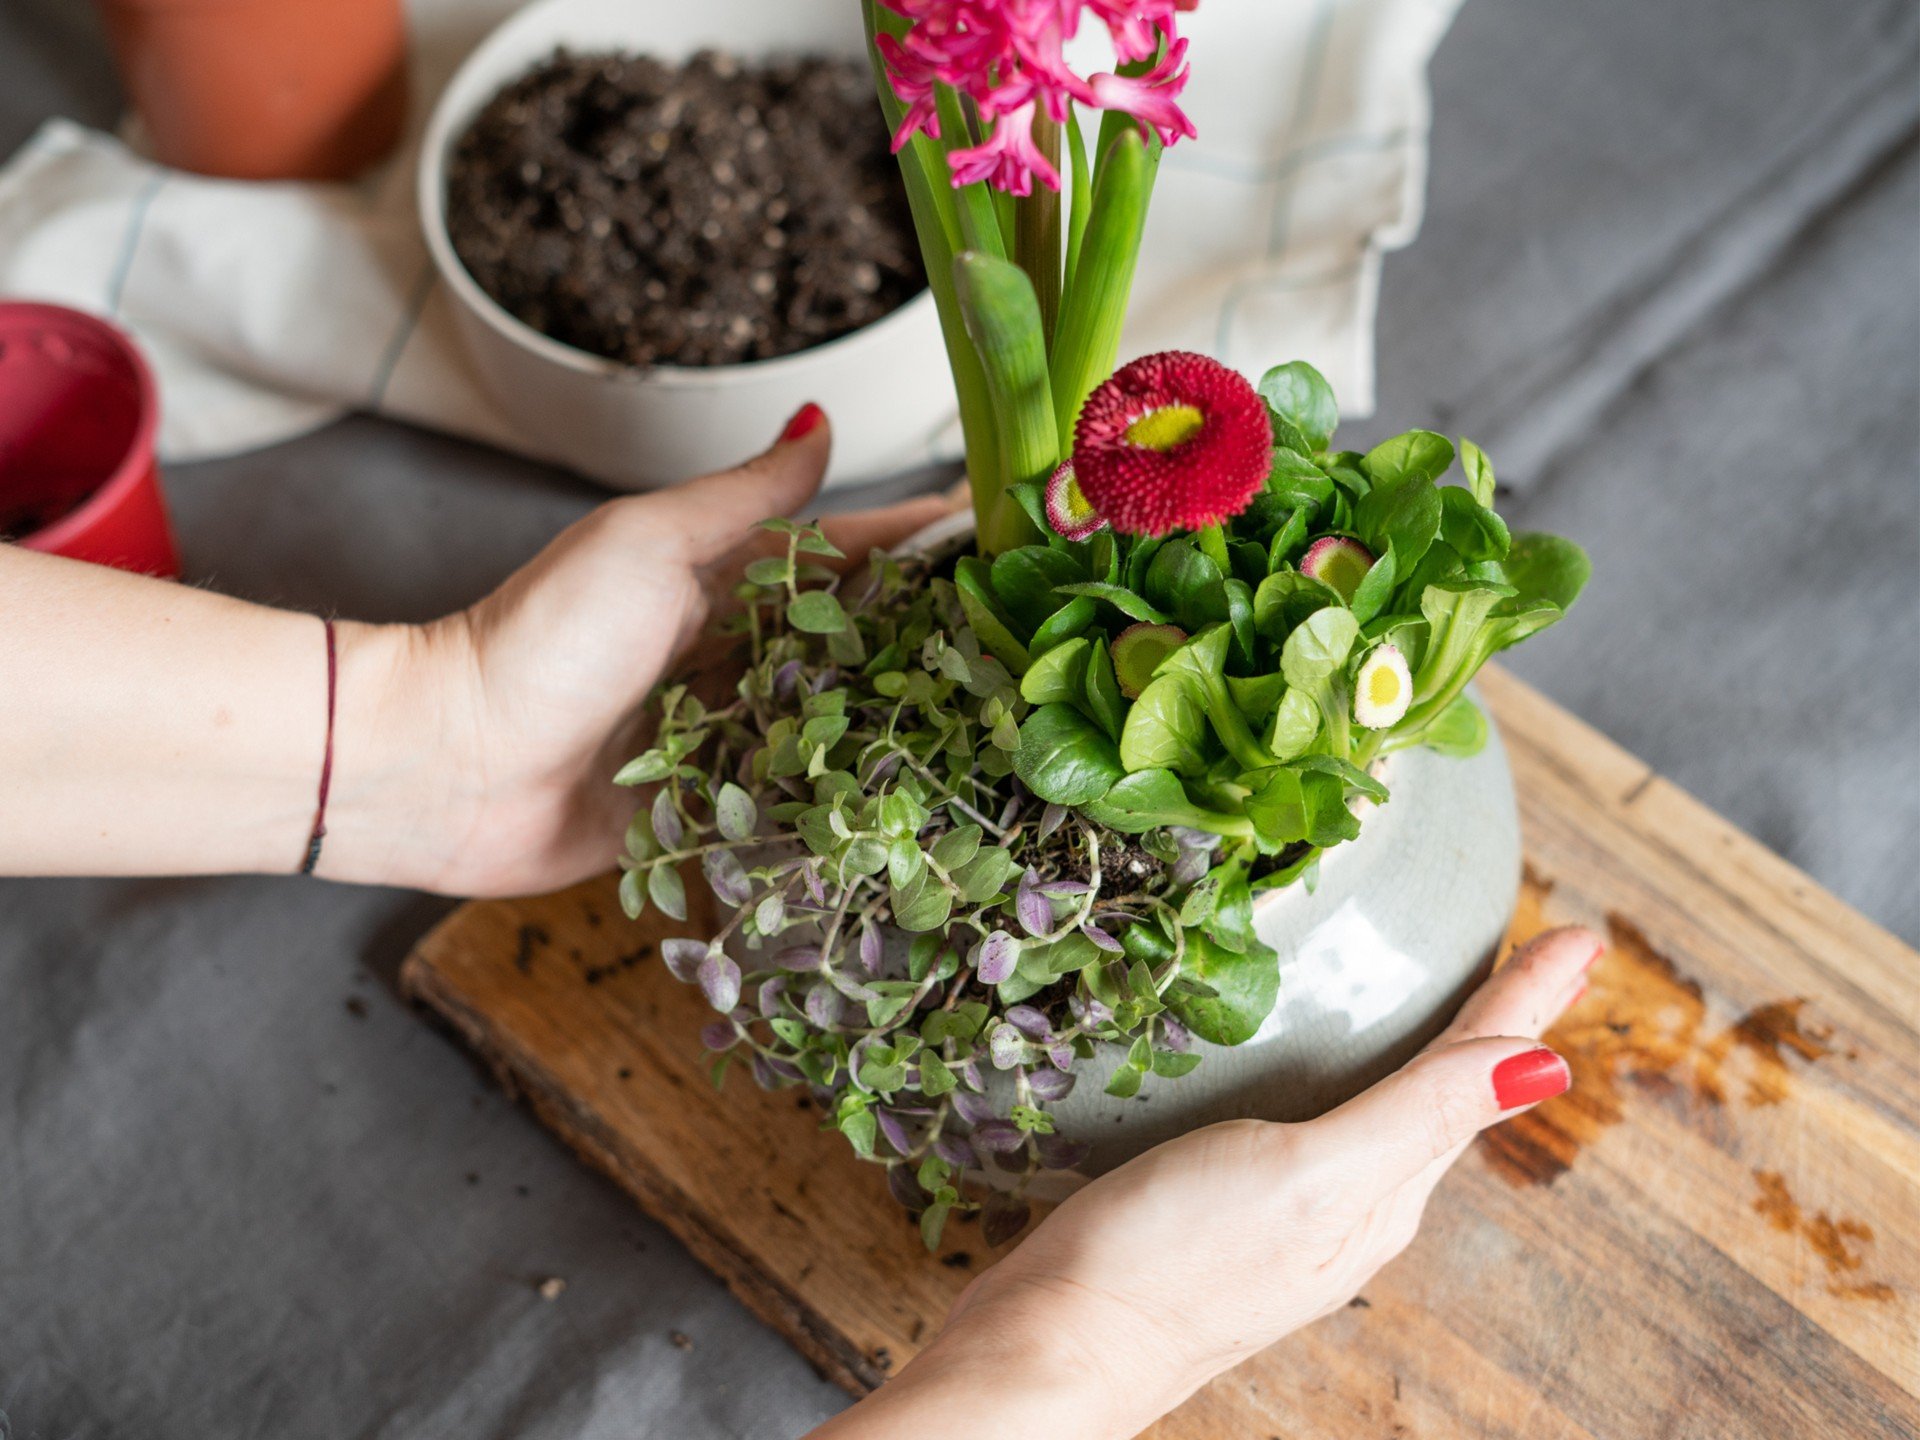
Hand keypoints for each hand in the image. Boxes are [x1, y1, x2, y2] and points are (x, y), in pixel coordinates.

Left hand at [324, 407, 950, 895]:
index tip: (1011, 538)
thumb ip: (745, 499)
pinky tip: (920, 815)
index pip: (850, 556)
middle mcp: (738, 659)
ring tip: (1008, 731)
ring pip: (840, 730)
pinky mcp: (710, 813)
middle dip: (940, 643)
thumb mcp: (649, 545)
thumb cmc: (539, 639)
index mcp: (726, 584)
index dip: (925, 546)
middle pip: (860, 646)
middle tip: (1036, 648)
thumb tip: (821, 419)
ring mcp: (728, 740)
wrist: (445, 763)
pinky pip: (793, 809)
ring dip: (906, 729)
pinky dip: (845, 807)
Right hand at [812, 926, 1600, 1439]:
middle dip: (1495, 1018)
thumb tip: (1546, 1072)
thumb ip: (1420, 1115)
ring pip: (1391, 1109)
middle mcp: (1354, 1201)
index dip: (1527, 998)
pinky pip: (1325, 1124)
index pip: (1478, 1072)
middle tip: (1540, 956)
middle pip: (1447, 1088)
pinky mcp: (1229, 1207)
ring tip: (1458, 1000)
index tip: (1583, 938)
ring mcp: (1291, 1208)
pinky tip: (1328, 1066)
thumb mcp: (1312, 1172)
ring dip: (1434, 1047)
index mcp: (1385, 1187)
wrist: (1057, 1343)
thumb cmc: (1177, 1256)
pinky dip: (1357, 1077)